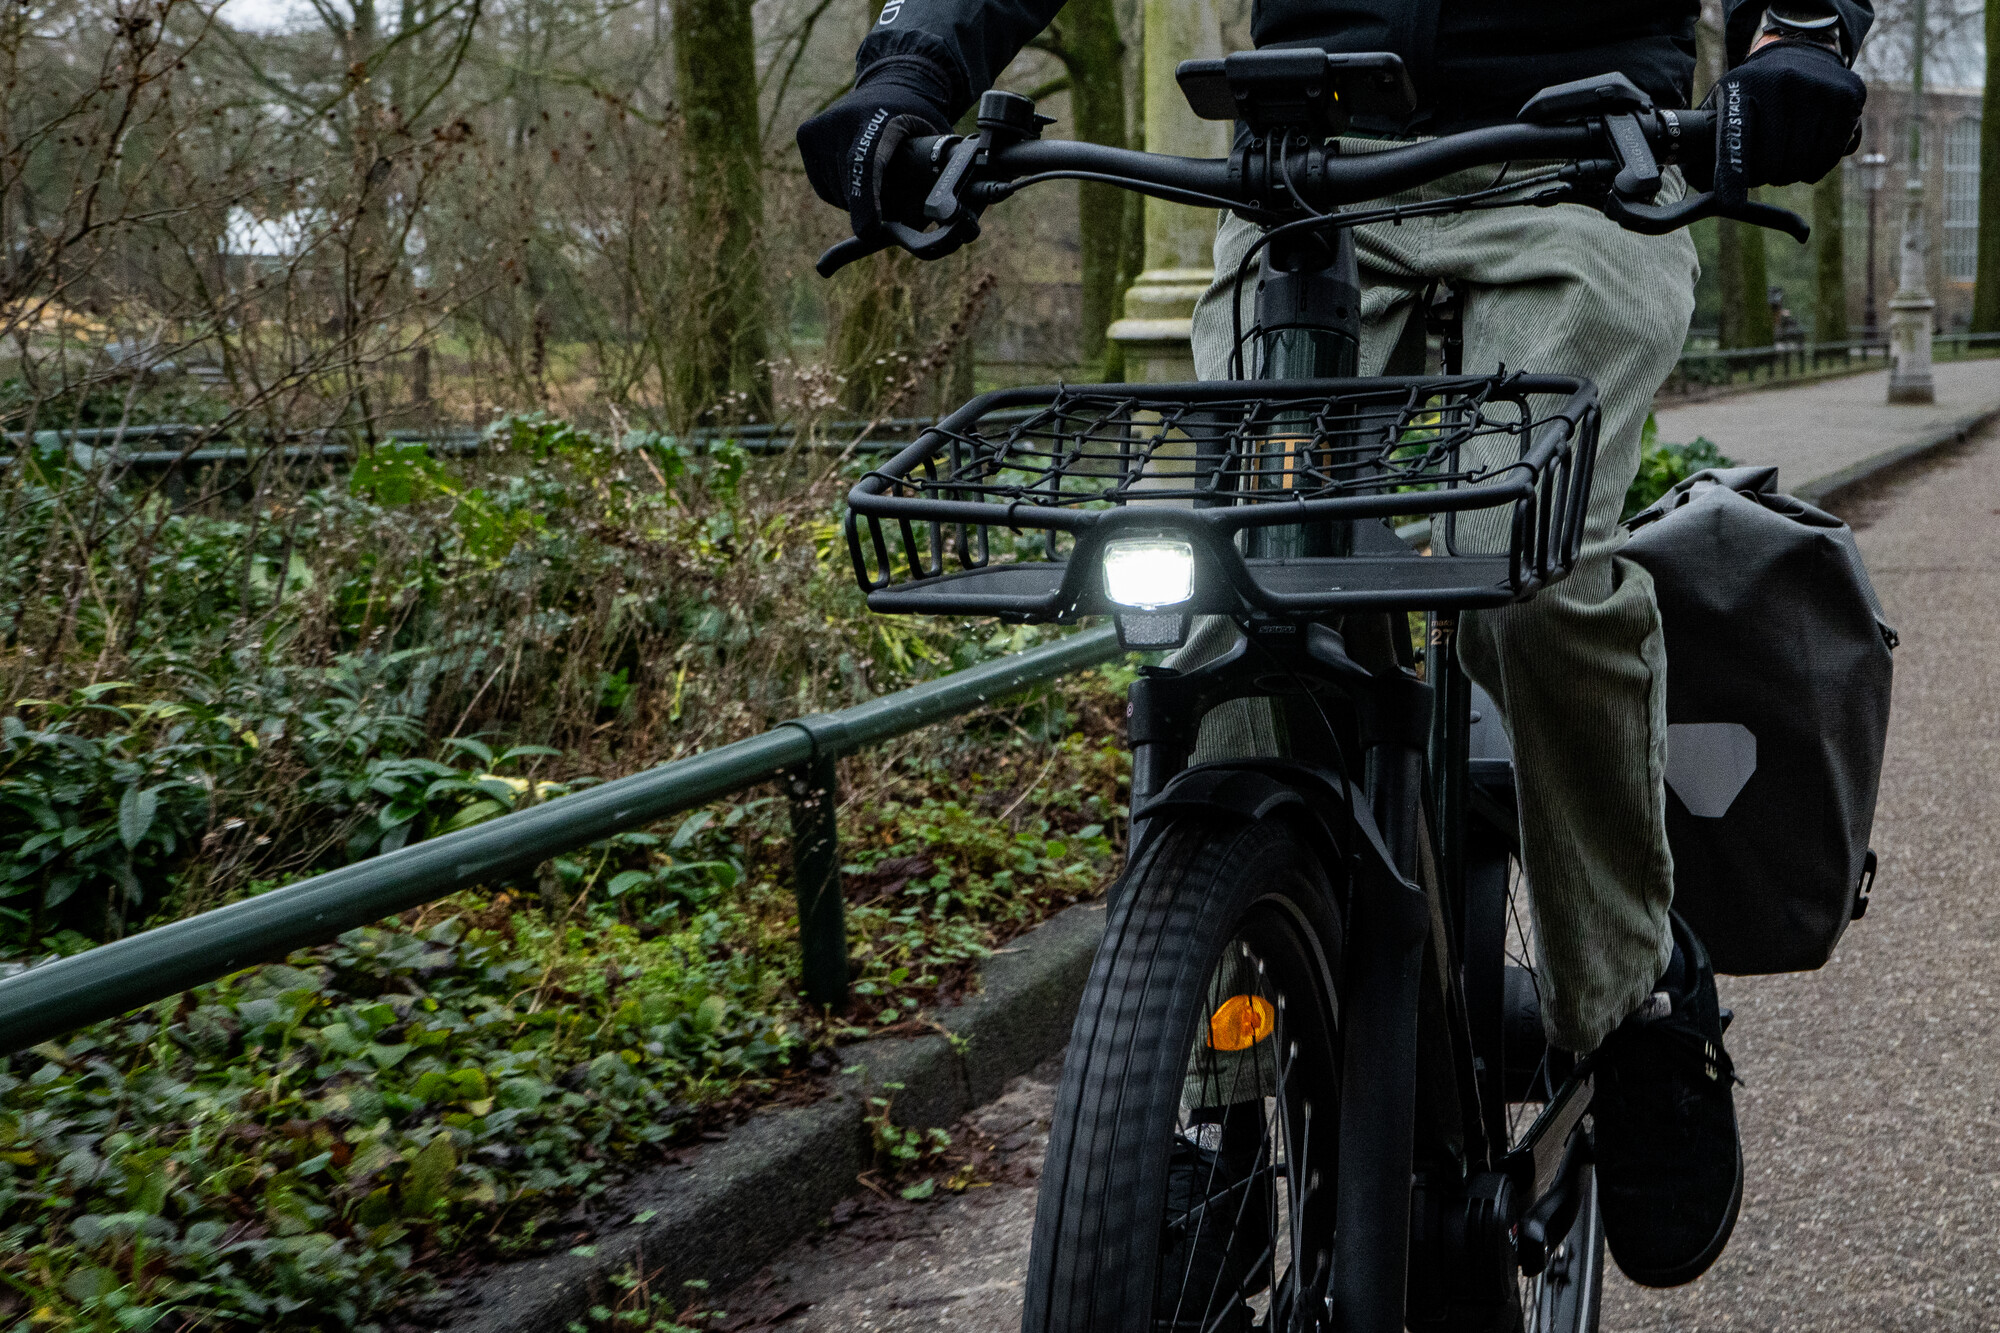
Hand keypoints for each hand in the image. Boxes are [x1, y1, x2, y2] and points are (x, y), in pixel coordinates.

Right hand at [797, 66, 952, 240]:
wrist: (891, 85)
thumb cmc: (918, 122)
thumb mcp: (937, 143)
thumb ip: (933, 179)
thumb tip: (929, 221)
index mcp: (878, 116)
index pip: (864, 162)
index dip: (865, 199)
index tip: (868, 231)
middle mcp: (841, 119)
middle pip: (851, 187)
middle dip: (875, 210)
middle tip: (901, 207)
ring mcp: (819, 127)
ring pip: (838, 194)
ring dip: (861, 202)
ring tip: (881, 179)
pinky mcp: (806, 136)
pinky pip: (826, 188)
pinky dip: (845, 194)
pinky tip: (861, 174)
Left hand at [1700, 40, 1864, 192]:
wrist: (1800, 51)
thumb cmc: (1752, 91)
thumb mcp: (1722, 102)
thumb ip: (1705, 142)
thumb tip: (1696, 184)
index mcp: (1743, 85)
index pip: (1736, 140)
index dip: (1733, 176)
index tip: (1730, 204)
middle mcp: (1782, 81)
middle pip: (1771, 161)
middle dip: (1764, 176)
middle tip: (1764, 170)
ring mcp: (1819, 87)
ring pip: (1802, 162)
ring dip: (1790, 174)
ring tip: (1784, 161)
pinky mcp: (1849, 96)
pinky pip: (1831, 154)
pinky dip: (1816, 167)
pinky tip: (1808, 156)